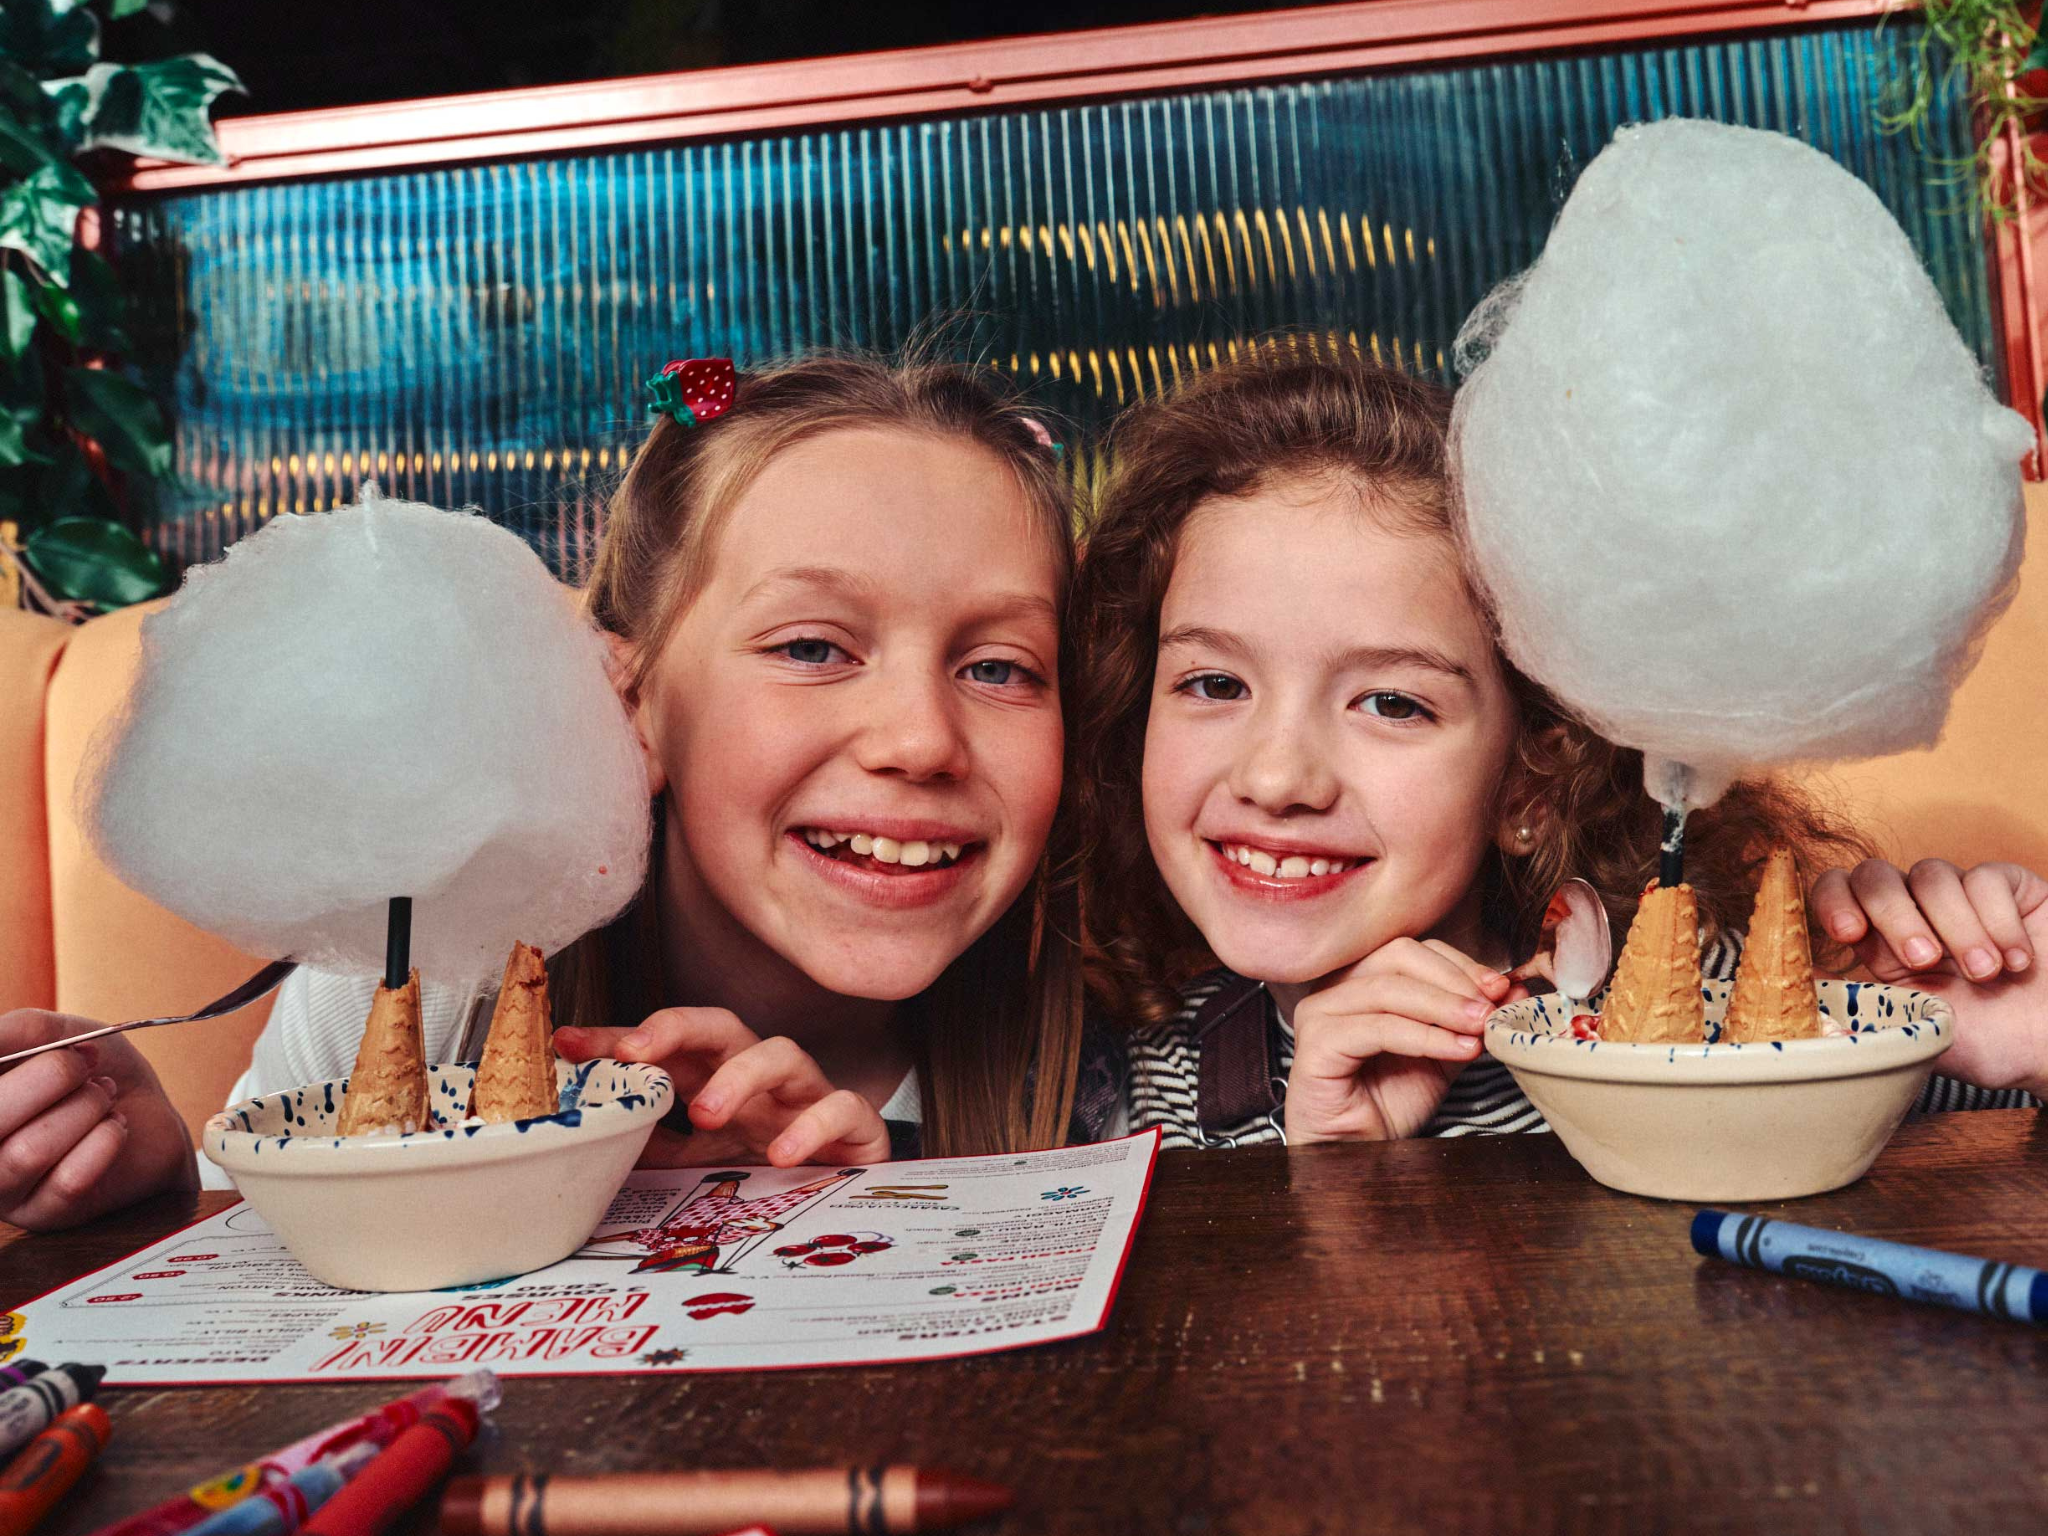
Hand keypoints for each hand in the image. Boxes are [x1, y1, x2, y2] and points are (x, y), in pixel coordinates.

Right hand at [0, 1011, 196, 1230]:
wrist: (150, 1115)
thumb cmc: (96, 1071)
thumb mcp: (59, 1033)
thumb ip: (18, 1032)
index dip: (10, 1057)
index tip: (51, 1045)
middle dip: (52, 1077)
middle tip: (86, 1066)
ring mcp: (3, 1190)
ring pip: (27, 1153)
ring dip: (84, 1110)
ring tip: (104, 1097)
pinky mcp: (45, 1214)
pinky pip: (69, 1180)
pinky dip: (105, 1140)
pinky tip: (115, 1126)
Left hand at [554, 1009, 890, 1167]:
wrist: (851, 1197)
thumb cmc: (772, 1170)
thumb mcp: (702, 1164)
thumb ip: (657, 1150)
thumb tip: (592, 1145)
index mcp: (718, 1080)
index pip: (666, 1047)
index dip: (617, 1041)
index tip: (567, 1043)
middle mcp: (761, 1077)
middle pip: (721, 1026)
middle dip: (674, 1027)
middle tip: (635, 1052)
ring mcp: (808, 1094)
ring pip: (781, 1053)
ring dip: (739, 1076)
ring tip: (706, 1114)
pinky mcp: (855, 1123)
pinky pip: (838, 1106)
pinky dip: (810, 1126)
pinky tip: (781, 1153)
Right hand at [1285, 938, 1523, 1142]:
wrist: (1359, 1149)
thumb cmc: (1390, 1101)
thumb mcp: (1442, 1052)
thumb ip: (1469, 1020)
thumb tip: (1512, 988)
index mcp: (1361, 978)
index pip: (1414, 950)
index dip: (1460, 964)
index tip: (1500, 988)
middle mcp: (1335, 987)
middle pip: (1398, 956)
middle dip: (1453, 981)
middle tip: (1490, 1007)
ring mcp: (1320, 1011)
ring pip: (1389, 989)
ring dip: (1444, 1007)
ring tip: (1480, 1027)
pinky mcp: (1316, 1043)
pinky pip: (1377, 1028)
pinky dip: (1424, 1036)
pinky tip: (1458, 1049)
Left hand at [1810, 859, 2047, 1096]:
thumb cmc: (1989, 1047)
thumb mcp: (1912, 1035)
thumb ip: (1859, 1006)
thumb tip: (1791, 982)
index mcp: (1878, 943)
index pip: (1836, 893)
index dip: (1833, 901)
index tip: (1849, 933)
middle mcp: (1914, 912)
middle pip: (1875, 875)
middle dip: (1895, 915)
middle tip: (1926, 961)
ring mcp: (1962, 896)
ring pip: (1933, 875)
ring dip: (1957, 927)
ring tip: (1986, 975)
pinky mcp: (2011, 889)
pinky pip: (1988, 878)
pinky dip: (2000, 921)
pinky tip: (2017, 961)